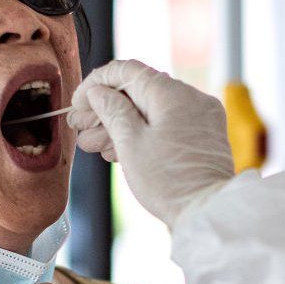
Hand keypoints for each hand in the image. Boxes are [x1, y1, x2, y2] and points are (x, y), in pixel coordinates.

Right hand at [67, 59, 234, 227]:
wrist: (206, 212)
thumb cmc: (168, 181)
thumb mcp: (130, 142)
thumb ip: (112, 110)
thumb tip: (99, 91)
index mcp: (172, 93)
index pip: (127, 71)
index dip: (97, 83)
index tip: (78, 102)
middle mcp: (190, 98)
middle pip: (138, 92)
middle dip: (105, 109)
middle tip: (79, 127)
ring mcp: (199, 117)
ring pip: (150, 110)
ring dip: (119, 124)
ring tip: (92, 144)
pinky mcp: (202, 136)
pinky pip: (166, 125)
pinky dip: (141, 133)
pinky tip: (117, 149)